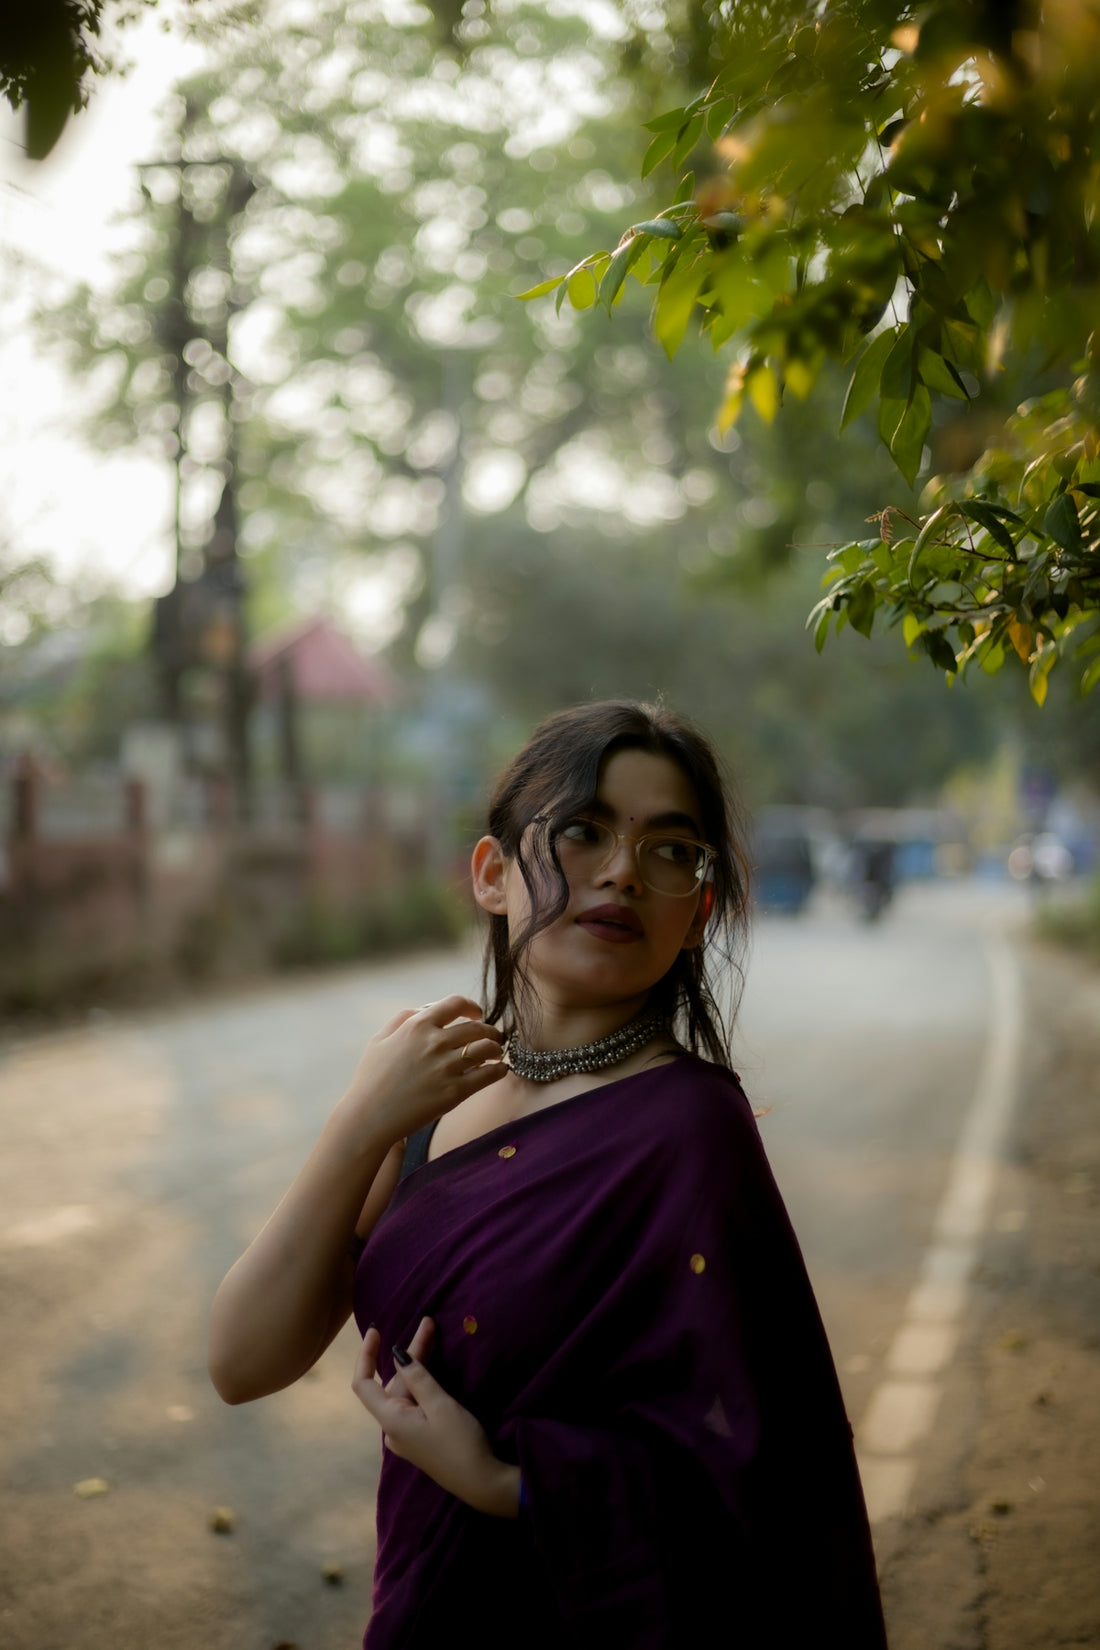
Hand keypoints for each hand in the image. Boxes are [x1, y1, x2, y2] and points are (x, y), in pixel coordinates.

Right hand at [341, 995, 505, 1145]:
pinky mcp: (455, 1092)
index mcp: (417, 1026)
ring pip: (488, 1048)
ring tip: (496, 1053)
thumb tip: (426, 1009)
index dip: (472, 1006)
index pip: (456, 1003)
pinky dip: (499, 1070)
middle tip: (493, 1037)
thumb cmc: (371, 1079)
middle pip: (477, 1027)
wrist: (368, 1118)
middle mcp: (434, 1043)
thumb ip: (402, 1019)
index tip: (477, 1014)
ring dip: (497, 1048)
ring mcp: (446, 1067)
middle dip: (490, 1030)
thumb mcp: (379, 1040)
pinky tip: (499, 1071)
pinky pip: (489, 1075)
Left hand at [351, 1317, 519, 1518]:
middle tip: (430, 1325)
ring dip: (418, 1366)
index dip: (366, 1356)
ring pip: (406, 1393)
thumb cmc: (460, 1443)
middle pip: (392, 1383)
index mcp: (391, 1420)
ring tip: (432, 1337)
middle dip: (410, 1354)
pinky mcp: (420, 1438)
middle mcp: (392, 1429)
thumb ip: (417, 1377)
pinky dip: (421, 1383)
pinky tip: (431, 1369)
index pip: (364, 1384)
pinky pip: (414, 1404)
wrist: (482, 1482)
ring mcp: (406, 1435)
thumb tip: (396, 1353)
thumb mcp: (440, 1404)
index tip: (376, 1331)